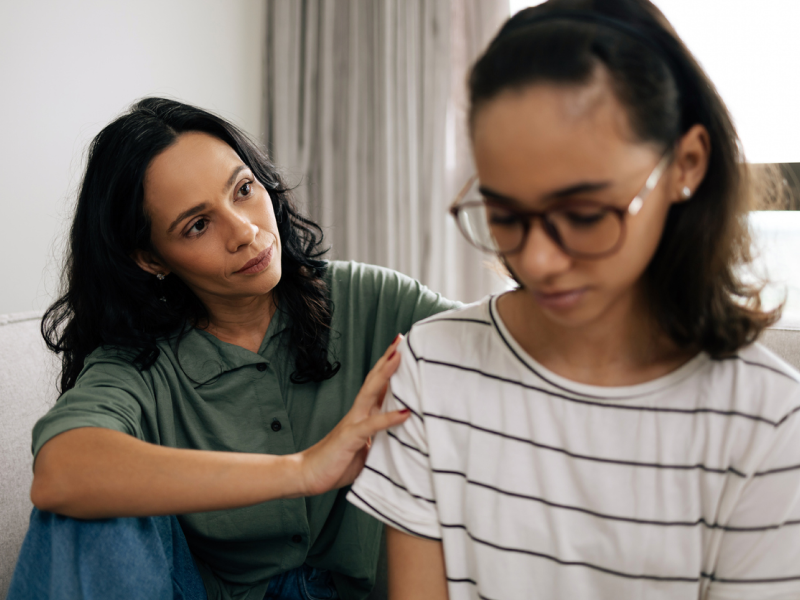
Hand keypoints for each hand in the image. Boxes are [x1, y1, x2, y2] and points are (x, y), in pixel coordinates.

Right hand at [298, 335, 409, 495]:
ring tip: (399, 356)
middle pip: (375, 380)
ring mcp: (353, 422)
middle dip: (388, 359)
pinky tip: (405, 412)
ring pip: (371, 392)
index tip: (402, 350)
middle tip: (401, 339)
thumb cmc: (336, 463)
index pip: (378, 386)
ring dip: (386, 373)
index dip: (389, 368)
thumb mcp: (364, 449)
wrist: (307, 475)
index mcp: (362, 414)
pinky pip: (371, 425)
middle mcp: (358, 413)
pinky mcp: (350, 437)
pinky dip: (388, 418)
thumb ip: (379, 439)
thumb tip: (401, 437)